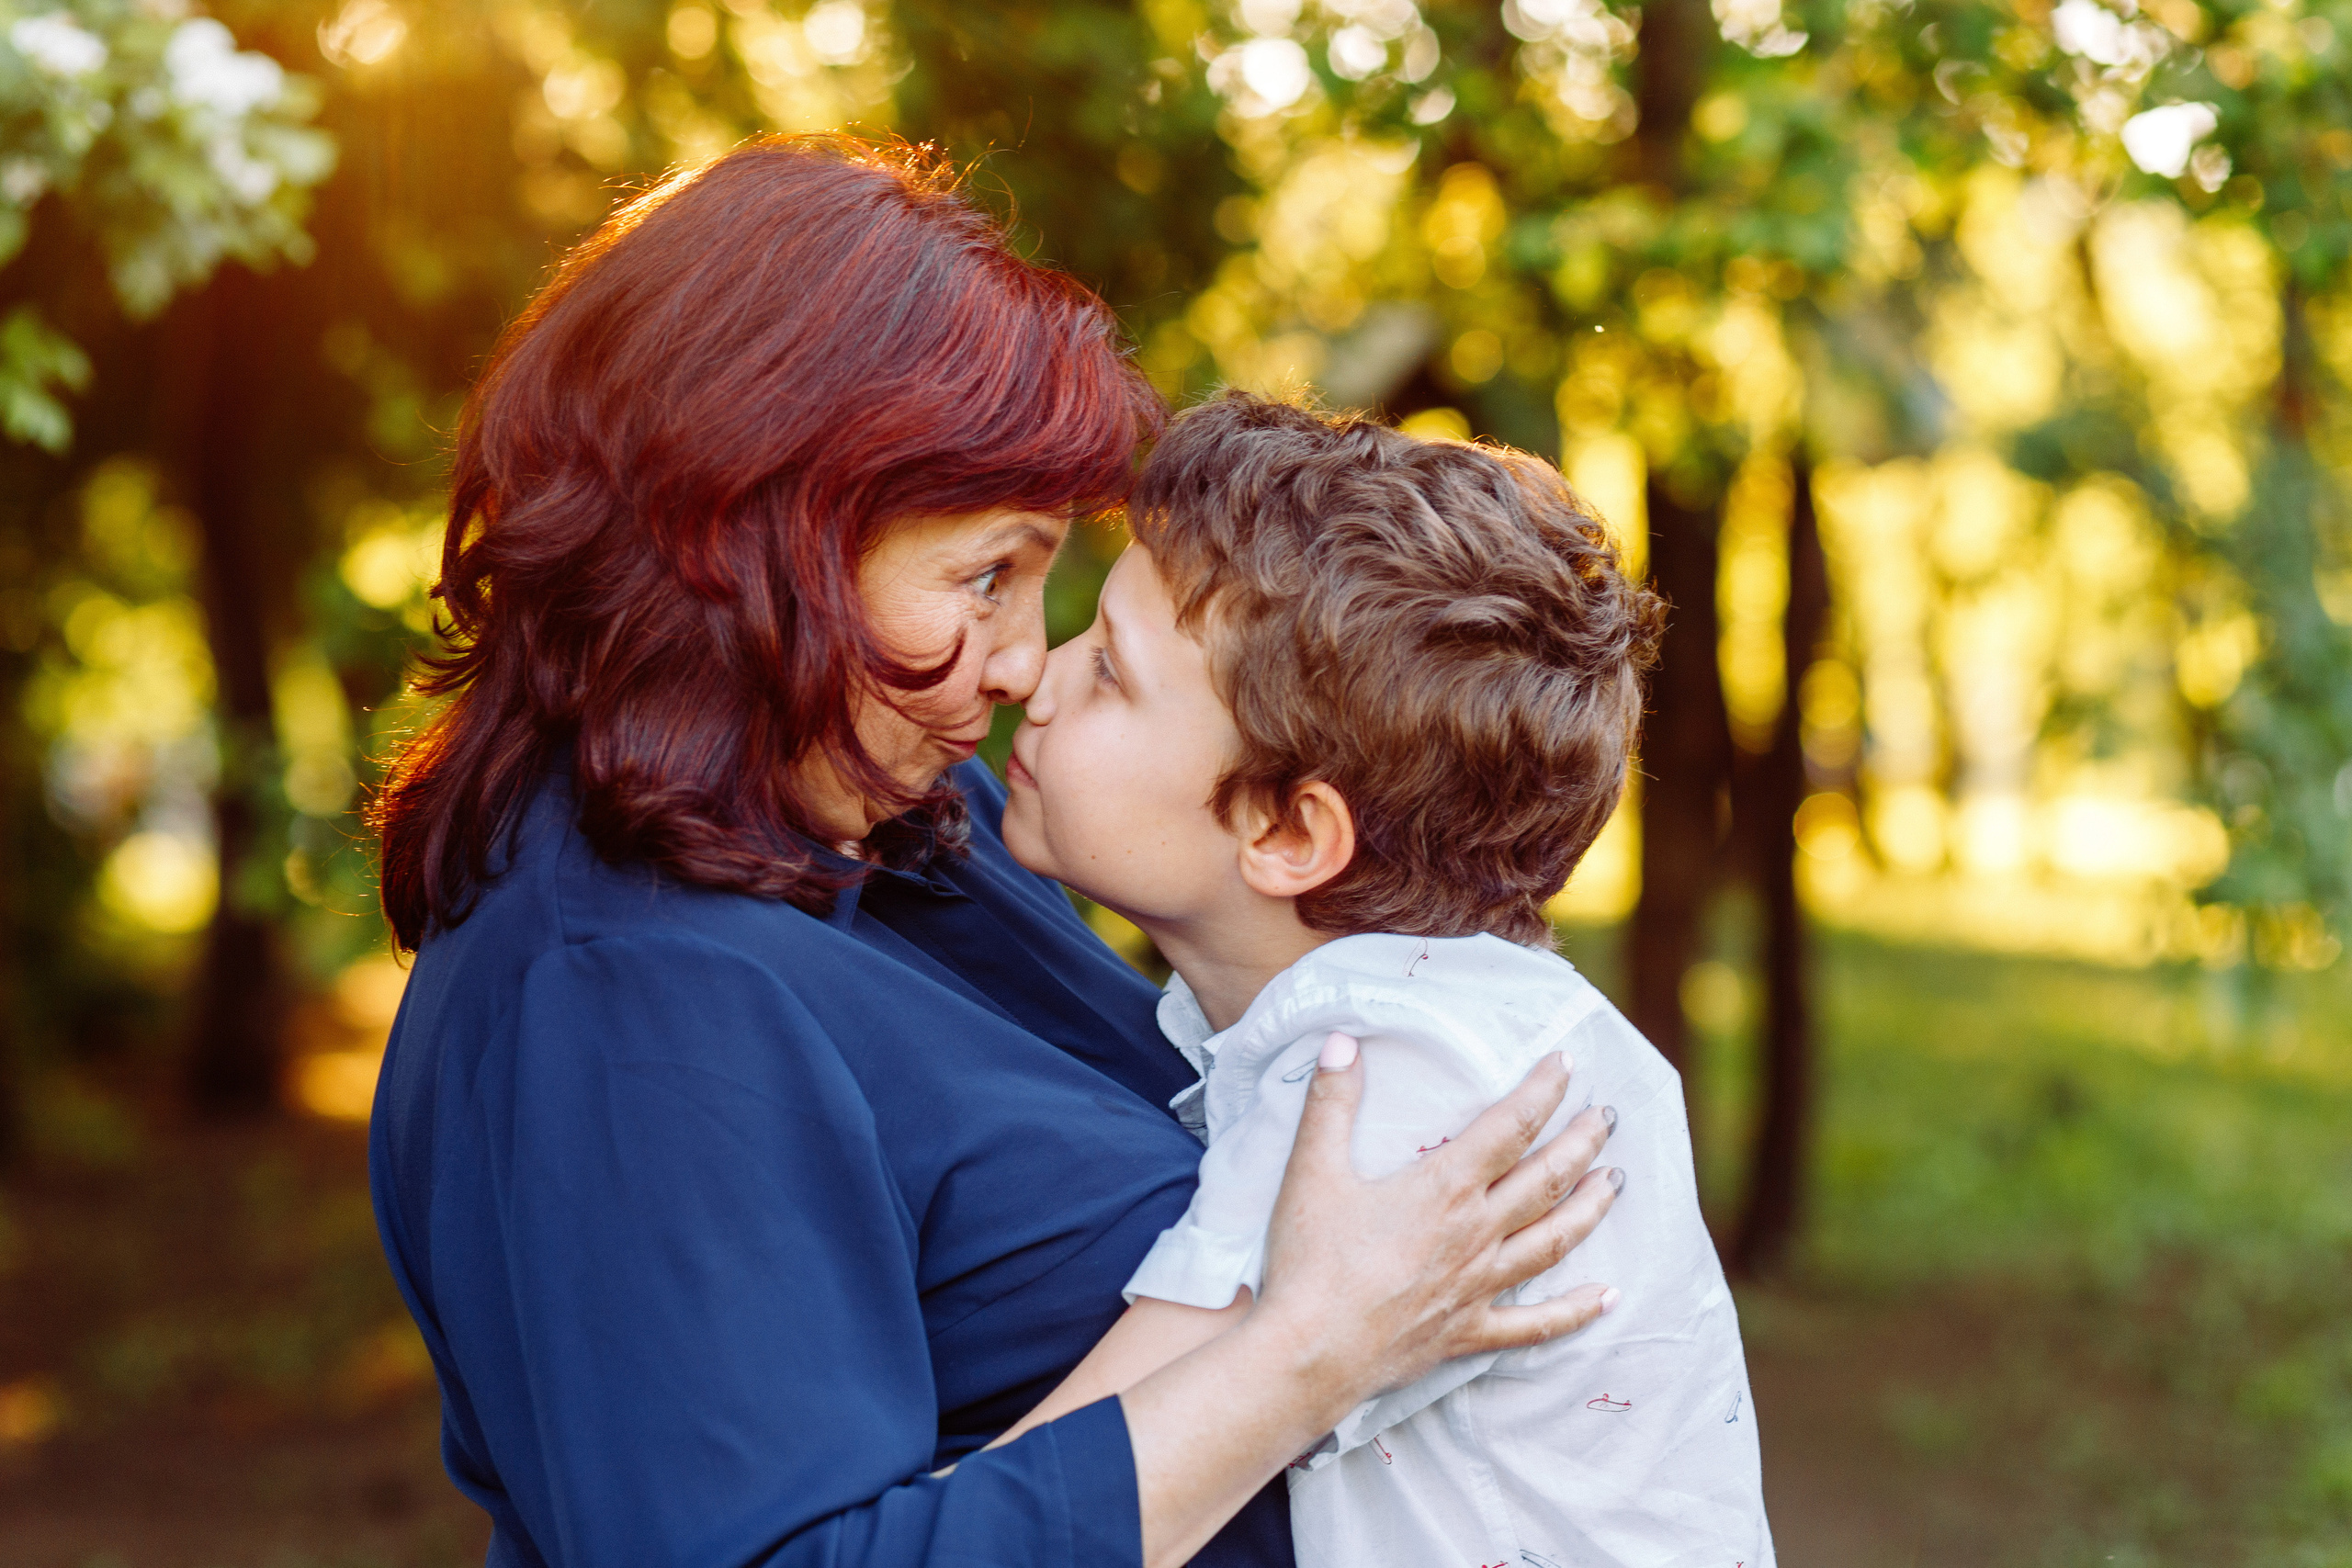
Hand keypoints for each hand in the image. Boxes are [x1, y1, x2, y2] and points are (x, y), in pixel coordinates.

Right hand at [1252, 1036, 1619, 1407]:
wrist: (1308, 1353)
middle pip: (1546, 1179)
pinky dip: (1575, 1311)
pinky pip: (1534, 1323)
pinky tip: (1608, 1299)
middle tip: (1608, 1117)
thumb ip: (1330, 1101)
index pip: (1510, 1127)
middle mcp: (1475, 1233)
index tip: (1566, 1064)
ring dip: (1590, 1209)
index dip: (1542, 1091)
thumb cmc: (1309, 1261)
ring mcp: (1478, 1285)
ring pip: (1553, 1241)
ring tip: (1615, 1183)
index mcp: (1445, 1188)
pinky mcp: (1469, 1331)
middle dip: (1582, 1143)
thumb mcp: (1311, 1170)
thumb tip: (1340, 1039)